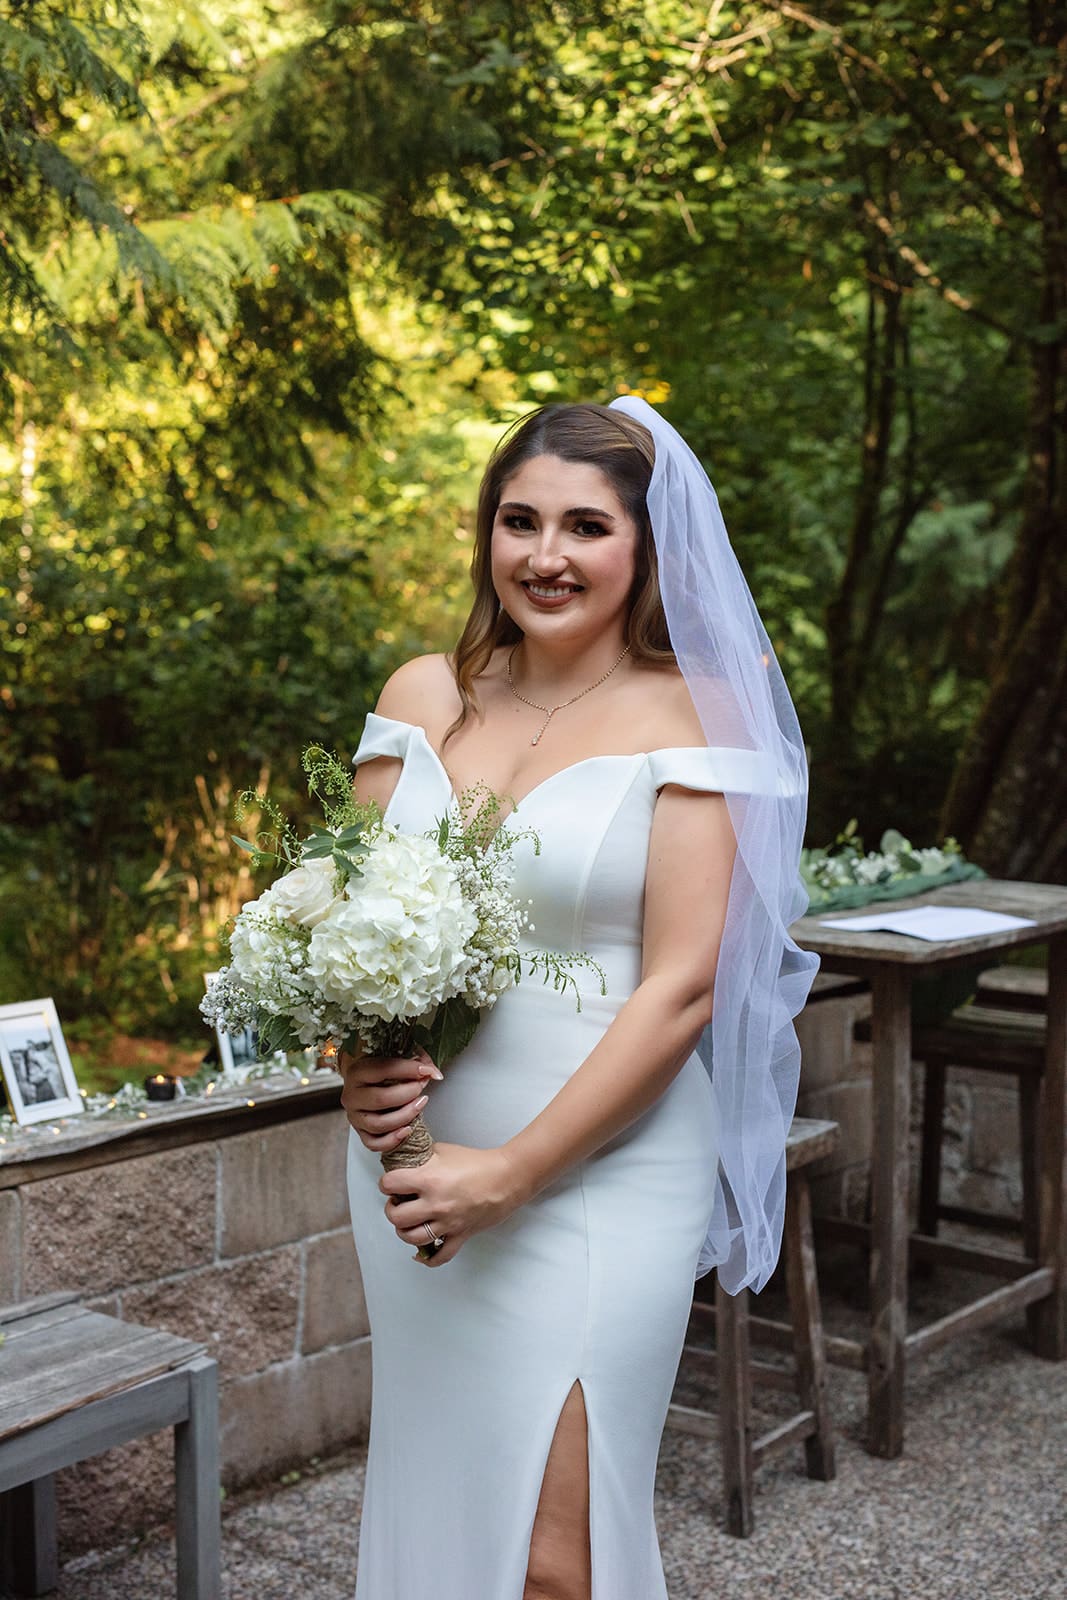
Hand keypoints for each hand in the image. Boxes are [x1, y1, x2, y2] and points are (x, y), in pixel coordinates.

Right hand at [339, 1047, 441, 1152]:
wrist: (366, 1084)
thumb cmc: (383, 1071)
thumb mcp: (397, 1058)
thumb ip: (416, 1060)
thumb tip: (433, 1072)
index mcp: (357, 1072)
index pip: (382, 1069)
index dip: (408, 1069)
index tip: (426, 1070)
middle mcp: (352, 1095)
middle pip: (381, 1099)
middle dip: (408, 1093)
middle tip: (421, 1087)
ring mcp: (355, 1116)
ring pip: (379, 1123)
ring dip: (406, 1115)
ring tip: (420, 1104)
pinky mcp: (361, 1133)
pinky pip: (375, 1143)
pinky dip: (393, 1140)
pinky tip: (407, 1129)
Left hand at [379, 1142, 527, 1265]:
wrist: (507, 1177)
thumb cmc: (478, 1163)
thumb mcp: (444, 1151)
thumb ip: (422, 1158)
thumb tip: (405, 1161)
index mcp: (429, 1179)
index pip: (390, 1185)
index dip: (386, 1183)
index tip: (391, 1183)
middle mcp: (435, 1203)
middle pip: (396, 1216)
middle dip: (392, 1209)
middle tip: (398, 1203)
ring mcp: (448, 1223)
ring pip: (411, 1238)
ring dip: (404, 1231)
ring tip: (408, 1222)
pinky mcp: (460, 1235)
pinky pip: (440, 1256)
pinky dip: (427, 1258)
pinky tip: (420, 1253)